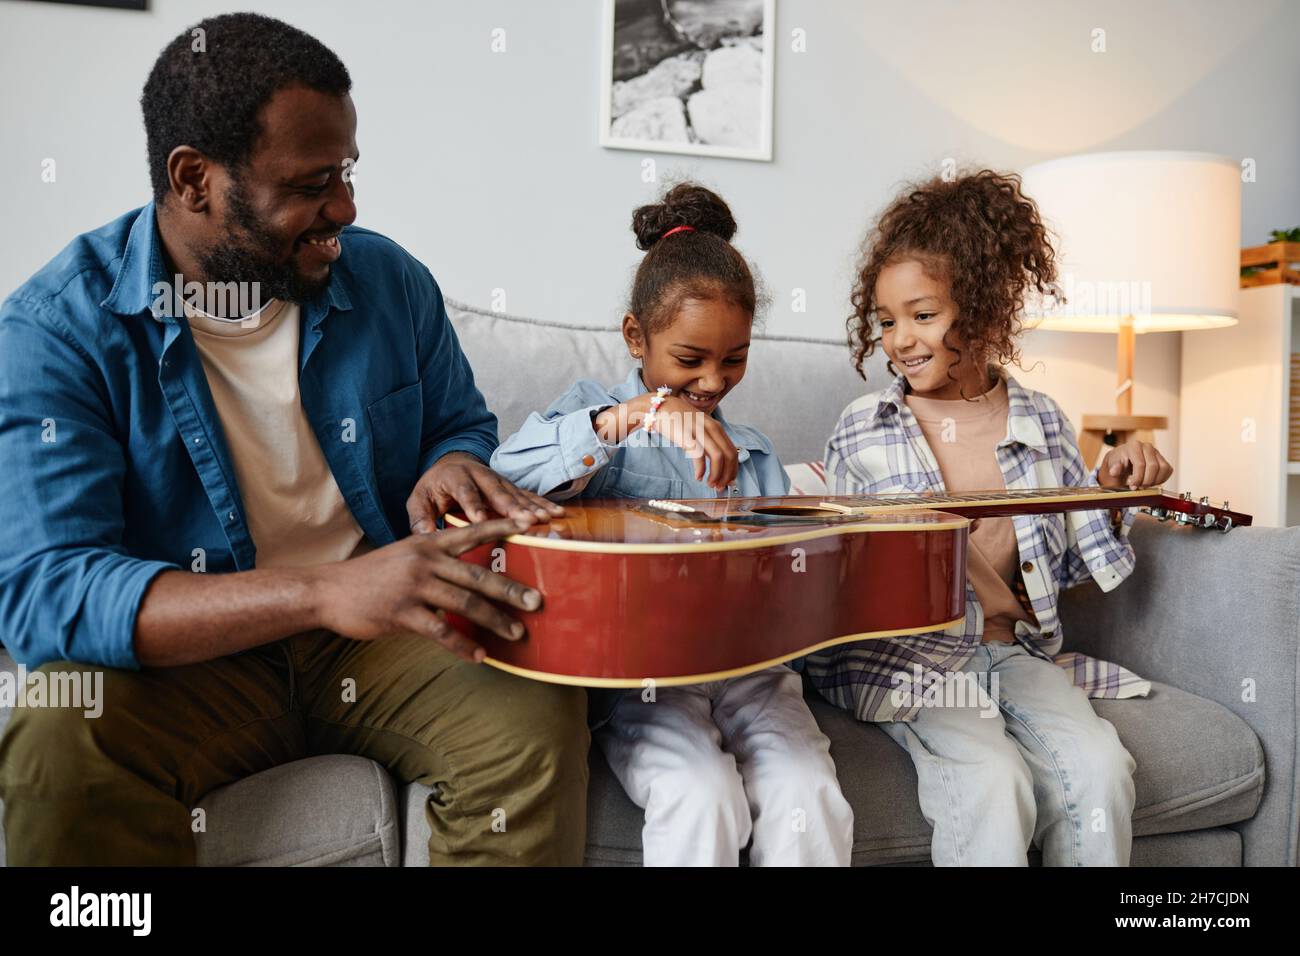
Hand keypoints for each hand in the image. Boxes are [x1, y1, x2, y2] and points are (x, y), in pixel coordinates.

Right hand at [313, 515, 540, 661]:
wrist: (329, 590)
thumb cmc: (372, 576)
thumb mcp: (406, 556)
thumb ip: (437, 562)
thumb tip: (472, 577)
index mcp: (428, 543)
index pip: (472, 532)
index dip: (502, 528)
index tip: (531, 524)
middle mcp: (425, 561)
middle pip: (478, 575)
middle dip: (511, 590)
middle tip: (537, 602)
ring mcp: (414, 587)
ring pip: (465, 603)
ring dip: (494, 621)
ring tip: (516, 633)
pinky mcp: (402, 613)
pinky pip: (441, 631)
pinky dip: (463, 645)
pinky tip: (480, 656)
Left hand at [406, 451, 563, 530]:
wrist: (452, 464)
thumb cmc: (435, 488)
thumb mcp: (419, 500)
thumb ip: (420, 517)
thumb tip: (424, 537)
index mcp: (455, 477)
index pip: (465, 491)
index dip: (474, 505)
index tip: (480, 520)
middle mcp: (480, 475)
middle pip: (497, 491)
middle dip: (511, 506)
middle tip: (524, 520)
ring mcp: (498, 480)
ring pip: (516, 493)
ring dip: (532, 506)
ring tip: (546, 519)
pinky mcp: (511, 487)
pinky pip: (528, 496)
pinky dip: (543, 504)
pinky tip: (557, 514)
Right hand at [644, 394, 738, 490]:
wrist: (659, 407)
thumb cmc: (679, 420)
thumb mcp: (700, 426)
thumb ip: (710, 440)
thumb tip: (719, 462)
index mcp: (716, 427)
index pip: (733, 451)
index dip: (733, 469)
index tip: (729, 482)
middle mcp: (711, 427)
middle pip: (729, 455)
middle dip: (727, 475)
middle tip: (720, 487)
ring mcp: (699, 431)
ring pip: (718, 456)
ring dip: (716, 474)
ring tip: (710, 484)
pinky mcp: (686, 435)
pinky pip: (698, 455)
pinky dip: (700, 469)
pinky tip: (698, 477)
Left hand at [1098, 440, 1172, 489]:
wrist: (1122, 462)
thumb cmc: (1116, 464)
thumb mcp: (1111, 466)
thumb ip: (1113, 468)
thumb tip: (1114, 470)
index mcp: (1133, 446)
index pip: (1140, 464)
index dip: (1137, 478)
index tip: (1132, 486)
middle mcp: (1147, 446)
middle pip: (1153, 467)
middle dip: (1146, 481)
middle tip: (1138, 487)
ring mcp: (1156, 452)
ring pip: (1163, 468)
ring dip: (1155, 481)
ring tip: (1144, 485)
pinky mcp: (1163, 459)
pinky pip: (1168, 470)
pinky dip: (1161, 479)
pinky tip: (1150, 482)